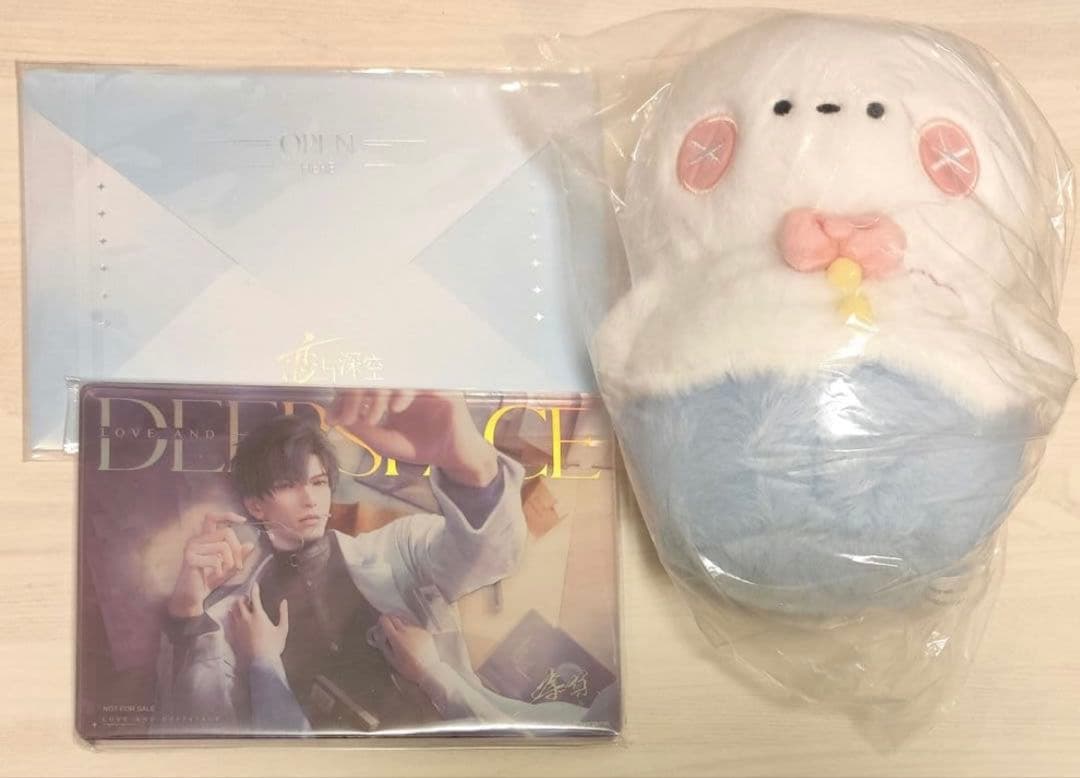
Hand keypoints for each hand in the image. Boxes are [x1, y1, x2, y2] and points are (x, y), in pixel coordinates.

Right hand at [167, 512, 254, 618]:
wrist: (191, 598)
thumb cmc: (208, 581)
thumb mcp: (228, 567)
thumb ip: (239, 556)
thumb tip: (250, 544)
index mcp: (203, 538)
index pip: (212, 518)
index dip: (228, 515)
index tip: (243, 520)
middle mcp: (196, 540)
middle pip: (226, 532)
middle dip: (238, 549)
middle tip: (239, 566)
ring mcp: (191, 548)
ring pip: (223, 546)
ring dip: (230, 562)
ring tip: (225, 571)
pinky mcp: (190, 560)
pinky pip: (215, 560)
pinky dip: (221, 569)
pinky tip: (217, 575)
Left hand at [227, 581, 289, 665]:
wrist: (260, 662)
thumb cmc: (273, 645)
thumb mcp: (282, 629)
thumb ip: (283, 613)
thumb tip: (284, 601)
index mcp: (258, 615)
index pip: (254, 598)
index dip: (254, 589)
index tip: (255, 584)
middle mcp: (246, 619)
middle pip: (239, 603)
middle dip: (243, 598)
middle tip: (247, 598)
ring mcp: (238, 627)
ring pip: (233, 612)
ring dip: (236, 607)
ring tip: (239, 606)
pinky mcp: (233, 636)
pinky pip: (229, 623)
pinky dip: (231, 618)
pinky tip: (233, 619)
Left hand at [329, 390, 498, 486]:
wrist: (454, 458)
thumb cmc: (421, 448)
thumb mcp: (384, 441)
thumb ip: (361, 429)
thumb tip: (333, 416)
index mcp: (390, 392)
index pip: (364, 383)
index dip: (345, 398)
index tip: (334, 418)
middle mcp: (406, 383)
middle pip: (375, 374)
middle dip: (355, 396)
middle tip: (348, 418)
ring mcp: (423, 383)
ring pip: (394, 375)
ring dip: (377, 396)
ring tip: (373, 419)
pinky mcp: (441, 388)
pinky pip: (419, 381)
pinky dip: (404, 393)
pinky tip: (396, 409)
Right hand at [376, 612, 442, 685]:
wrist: (428, 670)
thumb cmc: (409, 668)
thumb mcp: (392, 660)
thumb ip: (386, 647)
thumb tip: (384, 639)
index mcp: (396, 637)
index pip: (386, 621)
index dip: (382, 621)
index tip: (381, 623)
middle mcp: (406, 630)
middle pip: (395, 617)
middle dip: (389, 619)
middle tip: (388, 625)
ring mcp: (416, 629)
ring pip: (405, 620)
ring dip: (400, 623)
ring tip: (399, 631)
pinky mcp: (425, 631)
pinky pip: (414, 626)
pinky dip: (410, 629)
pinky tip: (411, 637)